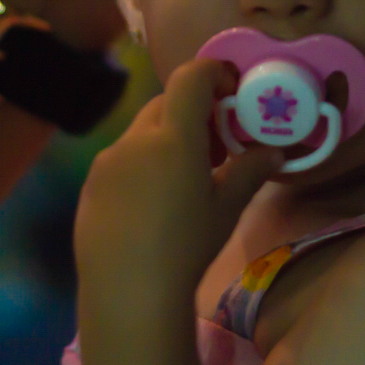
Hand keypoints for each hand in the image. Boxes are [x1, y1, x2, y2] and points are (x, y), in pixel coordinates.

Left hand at [75, 59, 285, 313]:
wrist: (128, 291)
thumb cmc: (186, 247)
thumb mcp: (227, 208)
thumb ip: (250, 171)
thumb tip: (274, 150)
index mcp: (172, 136)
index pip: (190, 78)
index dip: (213, 72)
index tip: (230, 88)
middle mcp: (135, 138)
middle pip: (165, 104)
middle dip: (192, 112)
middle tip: (214, 145)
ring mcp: (107, 160)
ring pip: (141, 132)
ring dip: (165, 138)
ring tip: (184, 177)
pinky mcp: (90, 182)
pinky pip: (121, 158)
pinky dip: (142, 162)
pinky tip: (152, 203)